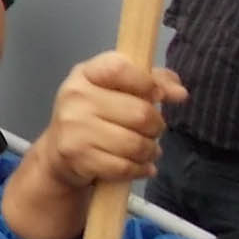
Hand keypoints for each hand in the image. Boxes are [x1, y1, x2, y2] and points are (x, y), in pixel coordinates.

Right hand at [3, 54, 187, 238]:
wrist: (58, 152)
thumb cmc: (96, 115)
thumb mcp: (118, 89)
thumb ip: (152, 82)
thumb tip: (179, 94)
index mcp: (86, 74)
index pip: (120, 69)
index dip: (147, 83)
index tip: (156, 95)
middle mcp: (75, 97)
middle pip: (140, 113)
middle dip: (156, 126)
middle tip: (150, 131)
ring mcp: (74, 128)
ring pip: (136, 144)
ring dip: (149, 151)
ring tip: (145, 150)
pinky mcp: (77, 156)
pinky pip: (124, 167)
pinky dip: (139, 169)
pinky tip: (138, 166)